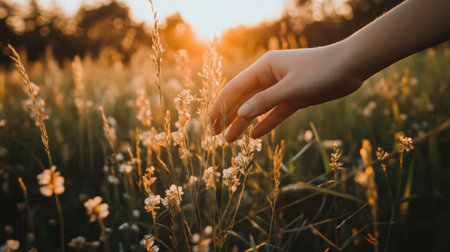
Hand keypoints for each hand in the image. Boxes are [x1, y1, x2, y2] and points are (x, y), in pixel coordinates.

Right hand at [209, 43, 363, 141]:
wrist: (351, 66)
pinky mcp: (294, 97)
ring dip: (244, 123)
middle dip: (228, 116)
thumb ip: (264, 101)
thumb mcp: (291, 88)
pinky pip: (275, 112)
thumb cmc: (320, 71)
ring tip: (230, 140)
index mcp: (265, 68)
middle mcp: (270, 76)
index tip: (210, 122)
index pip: (235, 88)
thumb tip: (240, 114)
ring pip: (258, 107)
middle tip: (215, 134)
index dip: (221, 105)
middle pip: (243, 99)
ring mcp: (282, 87)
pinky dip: (265, 123)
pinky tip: (255, 135)